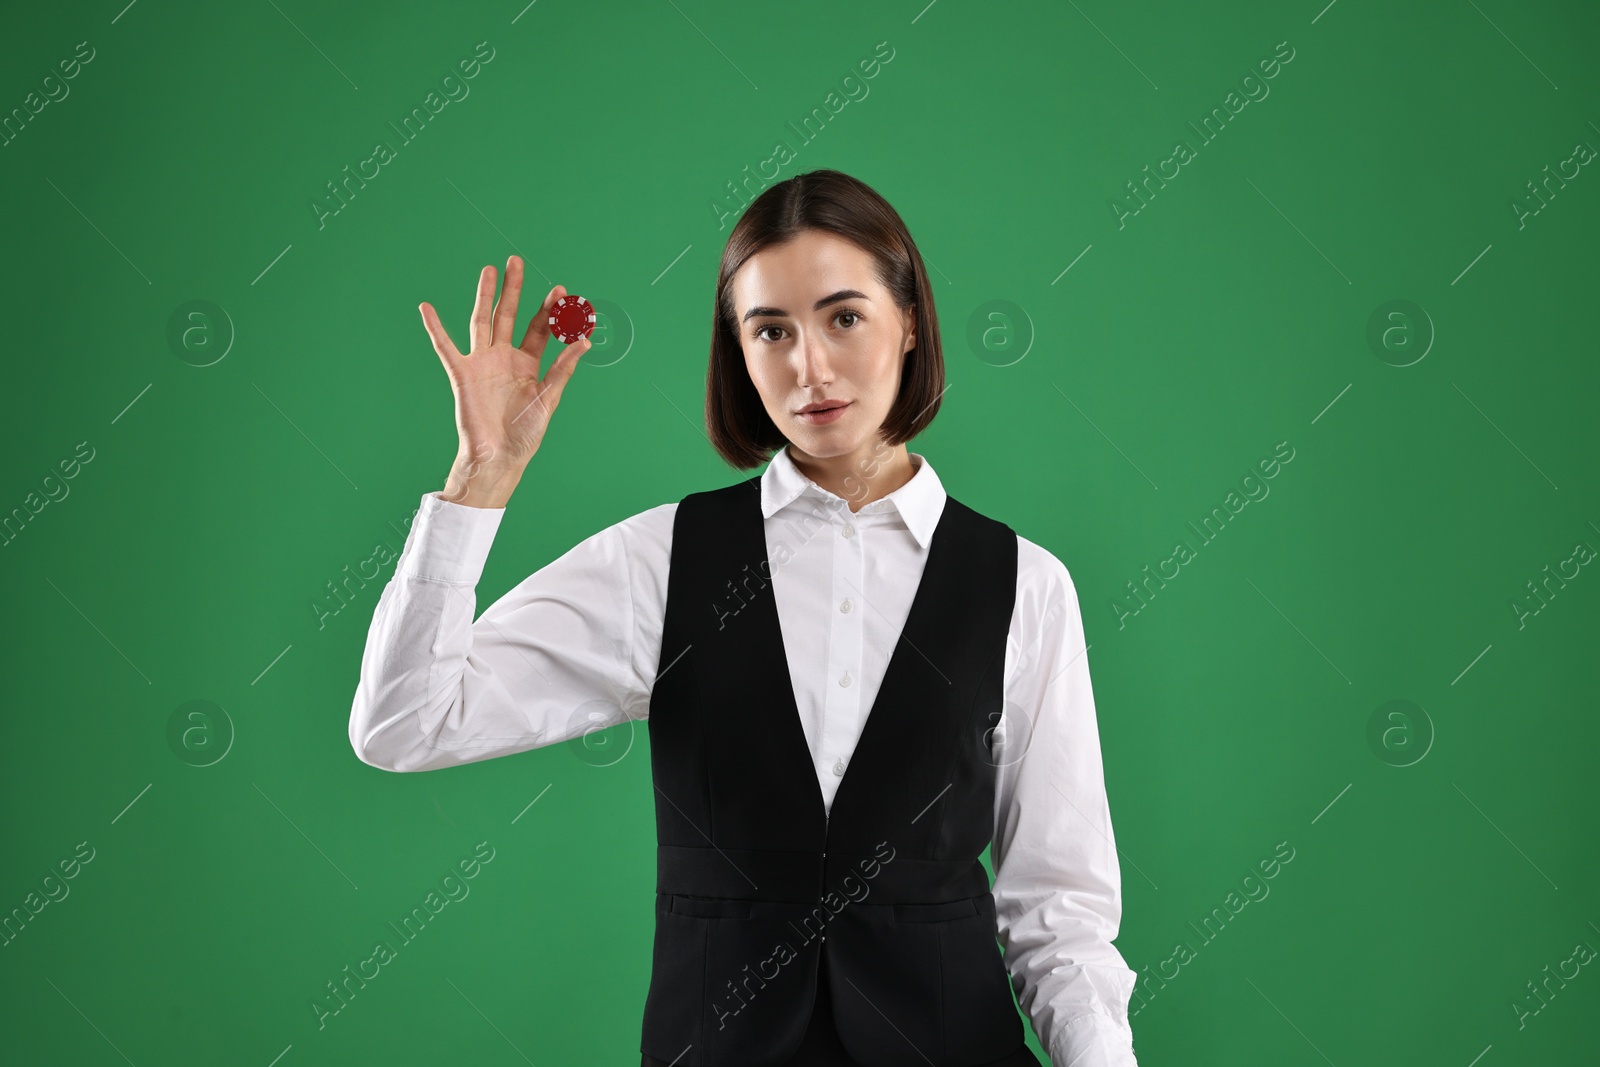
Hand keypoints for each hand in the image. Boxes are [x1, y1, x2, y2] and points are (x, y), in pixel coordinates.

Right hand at [420, 255, 590, 501]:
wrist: (499, 457)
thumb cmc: (525, 433)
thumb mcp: (550, 398)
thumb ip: (564, 368)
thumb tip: (584, 340)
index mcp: (528, 364)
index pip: (539, 329)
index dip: (549, 310)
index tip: (561, 291)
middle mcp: (504, 358)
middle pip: (509, 315)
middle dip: (514, 289)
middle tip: (516, 261)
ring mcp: (482, 363)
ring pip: (482, 320)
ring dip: (484, 295)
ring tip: (489, 269)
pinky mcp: (462, 374)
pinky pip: (445, 346)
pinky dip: (435, 327)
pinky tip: (426, 307)